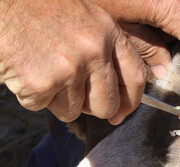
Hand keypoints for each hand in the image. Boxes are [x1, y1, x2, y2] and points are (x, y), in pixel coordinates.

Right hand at [0, 0, 145, 124]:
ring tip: (46, 73)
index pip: (135, 77)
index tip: (121, 112)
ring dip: (60, 101)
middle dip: (94, 109)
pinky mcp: (41, 83)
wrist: (1, 3)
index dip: (131, 101)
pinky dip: (35, 97)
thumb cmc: (41, 10)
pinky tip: (28, 72)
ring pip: (74, 111)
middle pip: (108, 104)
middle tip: (78, 97)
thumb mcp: (87, 20)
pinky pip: (45, 107)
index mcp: (108, 32)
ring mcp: (68, 68)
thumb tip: (119, 95)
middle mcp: (93, 50)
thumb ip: (107, 51)